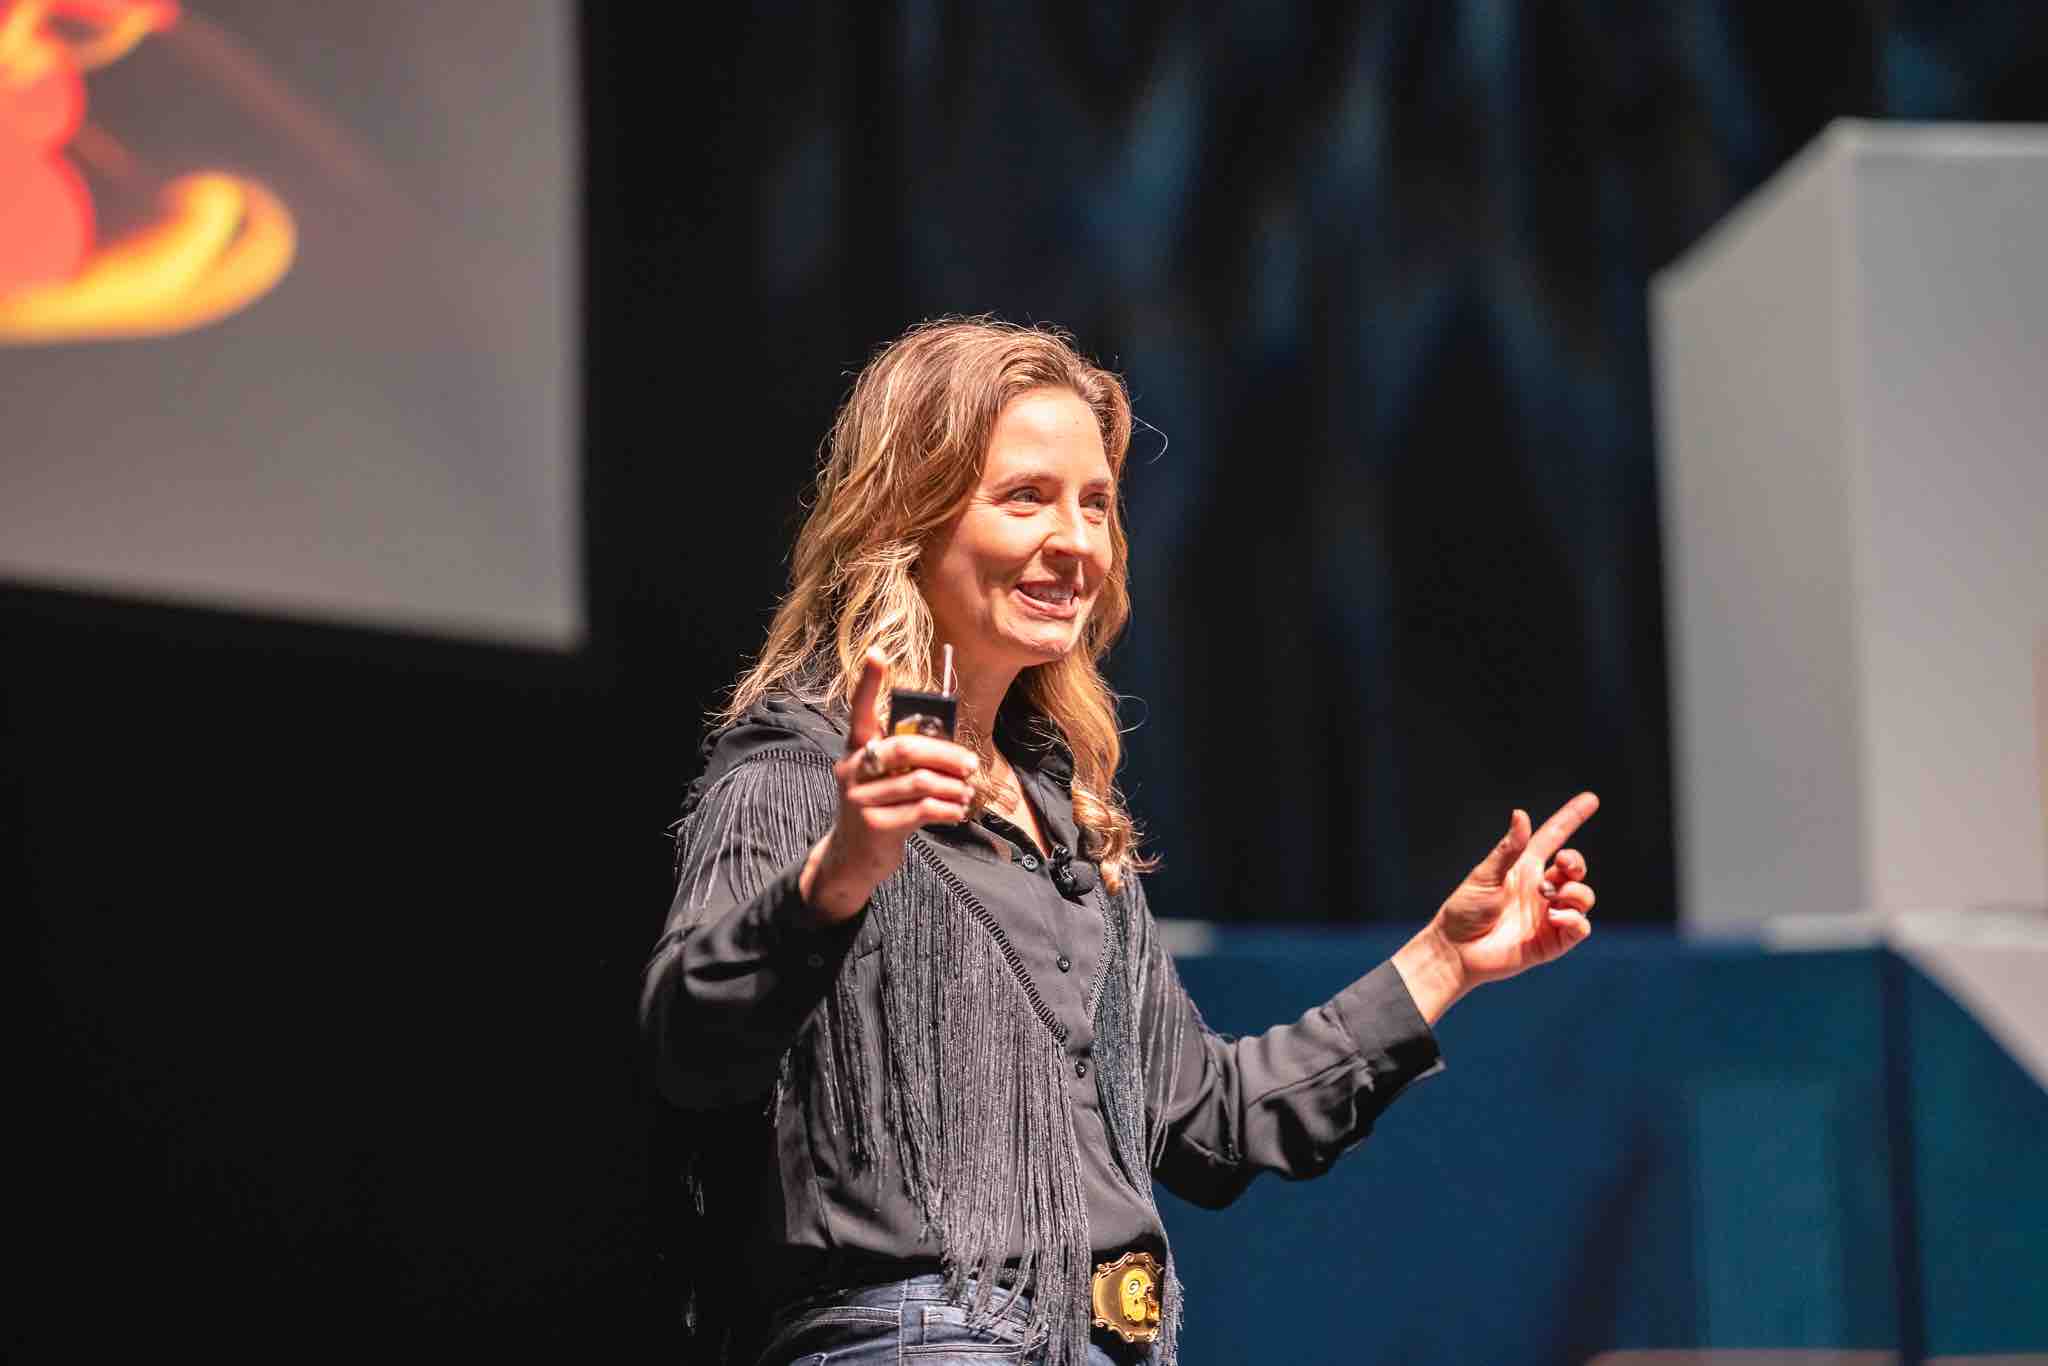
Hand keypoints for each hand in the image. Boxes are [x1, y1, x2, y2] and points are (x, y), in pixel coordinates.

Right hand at [797, 650, 979, 923]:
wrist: (853, 857)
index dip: (868, 682)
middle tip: (971, 764)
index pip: (859, 711)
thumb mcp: (883, 779)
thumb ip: (905, 759)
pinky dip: (948, 808)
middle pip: (905, 748)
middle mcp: (852, 769)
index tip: (878, 653)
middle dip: (946, 754)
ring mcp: (860, 799)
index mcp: (855, 750)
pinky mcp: (875, 825)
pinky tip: (957, 810)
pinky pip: (923, 809)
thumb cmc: (879, 807)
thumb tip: (951, 746)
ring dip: (954, 786)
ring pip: (920, 781)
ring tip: (967, 792)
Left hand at [1433, 793, 1599, 989]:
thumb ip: (1508, 849)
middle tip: (1562, 865)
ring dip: (1574, 892)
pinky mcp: (1552, 941)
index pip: (1554, 837)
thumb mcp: (1485, 876)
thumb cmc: (1465, 910)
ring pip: (1583, 896)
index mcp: (1524, 868)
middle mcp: (1541, 889)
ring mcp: (1549, 915)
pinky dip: (1574, 919)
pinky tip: (1553, 916)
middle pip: (1575, 868)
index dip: (1572, 818)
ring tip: (1548, 897)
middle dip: (1576, 862)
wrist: (1457, 950)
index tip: (1591, 799)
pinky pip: (1581, 927)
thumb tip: (1520, 814)